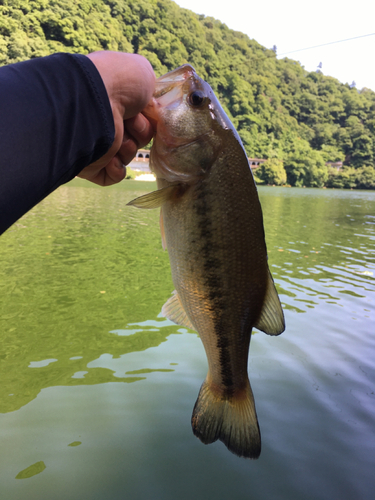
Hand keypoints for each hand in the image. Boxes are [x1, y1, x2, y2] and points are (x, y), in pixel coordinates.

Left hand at [78, 52, 154, 185]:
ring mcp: (97, 143)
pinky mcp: (92, 164)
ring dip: (128, 147)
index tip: (147, 110)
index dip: (147, 116)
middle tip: (131, 121)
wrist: (95, 101)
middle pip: (136, 136)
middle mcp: (104, 120)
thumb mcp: (143, 73)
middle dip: (140, 131)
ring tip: (118, 136)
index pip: (139, 117)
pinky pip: (114, 174)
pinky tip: (110, 156)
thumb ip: (148, 87)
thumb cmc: (119, 83)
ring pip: (127, 154)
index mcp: (112, 100)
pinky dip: (117, 168)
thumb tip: (149, 102)